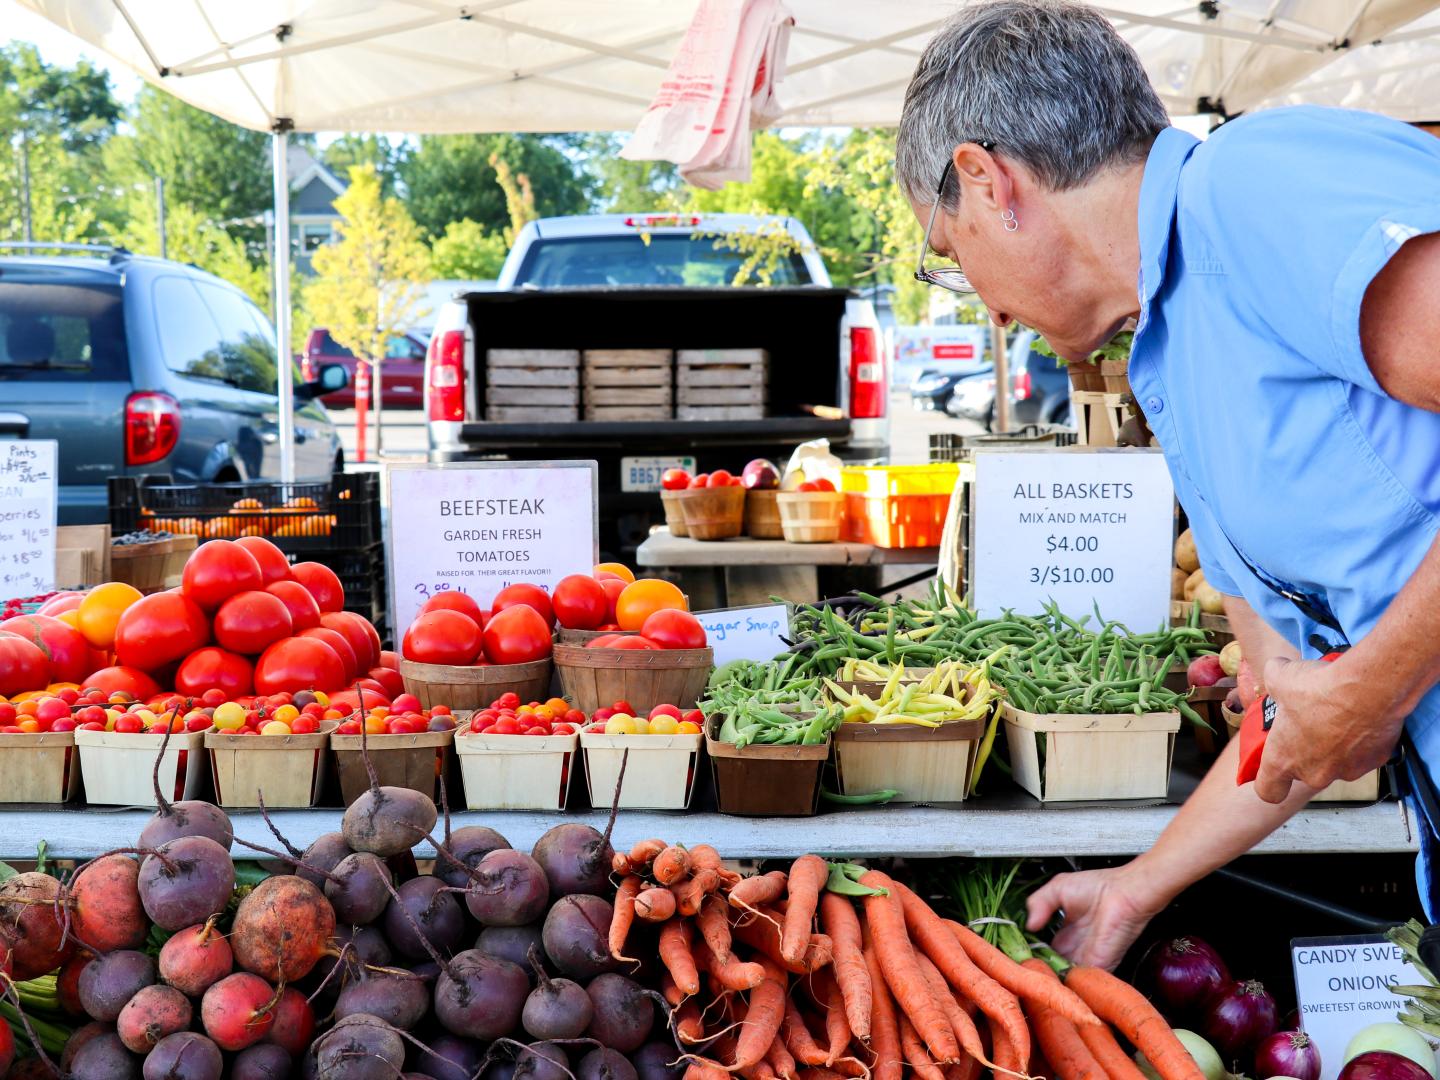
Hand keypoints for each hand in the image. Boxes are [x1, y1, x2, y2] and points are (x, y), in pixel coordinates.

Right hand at [1025, 863, 1164, 970]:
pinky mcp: (1098, 966)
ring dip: (1050, 978)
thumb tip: (1028, 925)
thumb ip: (1038, 903)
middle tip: (1023, 971)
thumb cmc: (1098, 887)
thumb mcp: (1057, 888)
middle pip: (1053, 965)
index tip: (1019, 955)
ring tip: (1031, 979)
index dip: (1032, 952)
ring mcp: (1087, 958)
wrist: (1125, 894)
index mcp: (1068, 929)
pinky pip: (1081, 982)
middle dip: (1040, 969)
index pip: (1046, 948)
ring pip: (1063, 976)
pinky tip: (1050, 982)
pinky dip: (1068, 984)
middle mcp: (1076, 946)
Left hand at [1253, 655, 1404, 803]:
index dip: (1268, 783)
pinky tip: (1360, 717)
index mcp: (1283, 759)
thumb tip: (1275, 670)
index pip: (1268, 790)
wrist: (1368, 689)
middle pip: (1305, 772)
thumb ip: (1272, 678)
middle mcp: (1314, 772)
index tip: (1272, 771)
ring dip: (1335, 746)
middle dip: (1306, 751)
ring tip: (1337, 716)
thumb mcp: (1280, 676)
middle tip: (1309, 725)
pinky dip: (1362, 739)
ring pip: (1336, 763)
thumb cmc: (1319, 689)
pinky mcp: (1374, 761)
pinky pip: (1364, 753)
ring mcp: (1346, 770)